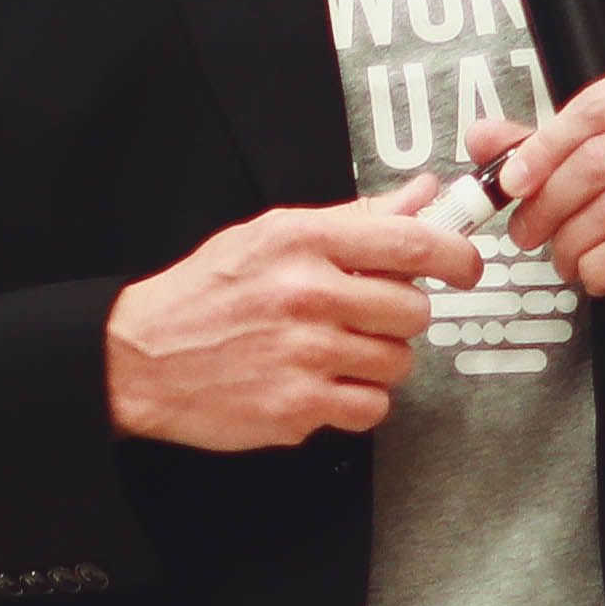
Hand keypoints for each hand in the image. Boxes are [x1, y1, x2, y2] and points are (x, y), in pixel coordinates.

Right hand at [107, 184, 485, 448]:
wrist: (140, 356)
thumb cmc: (206, 294)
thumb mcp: (273, 236)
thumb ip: (355, 219)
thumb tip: (423, 197)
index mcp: (304, 242)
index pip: (412, 244)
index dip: (456, 257)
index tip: (464, 268)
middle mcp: (307, 295)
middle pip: (413, 311)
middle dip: (400, 316)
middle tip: (366, 316)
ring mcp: (304, 355)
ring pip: (396, 363)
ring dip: (376, 360)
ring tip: (333, 351)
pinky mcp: (297, 408)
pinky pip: (370, 407)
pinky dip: (356, 401)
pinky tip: (323, 383)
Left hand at [467, 63, 604, 336]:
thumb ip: (564, 143)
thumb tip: (487, 138)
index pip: (596, 107)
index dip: (541, 147)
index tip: (511, 181)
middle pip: (598, 160)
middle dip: (548, 203)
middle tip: (529, 230)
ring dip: (572, 243)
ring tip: (566, 257)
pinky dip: (602, 267)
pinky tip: (598, 273)